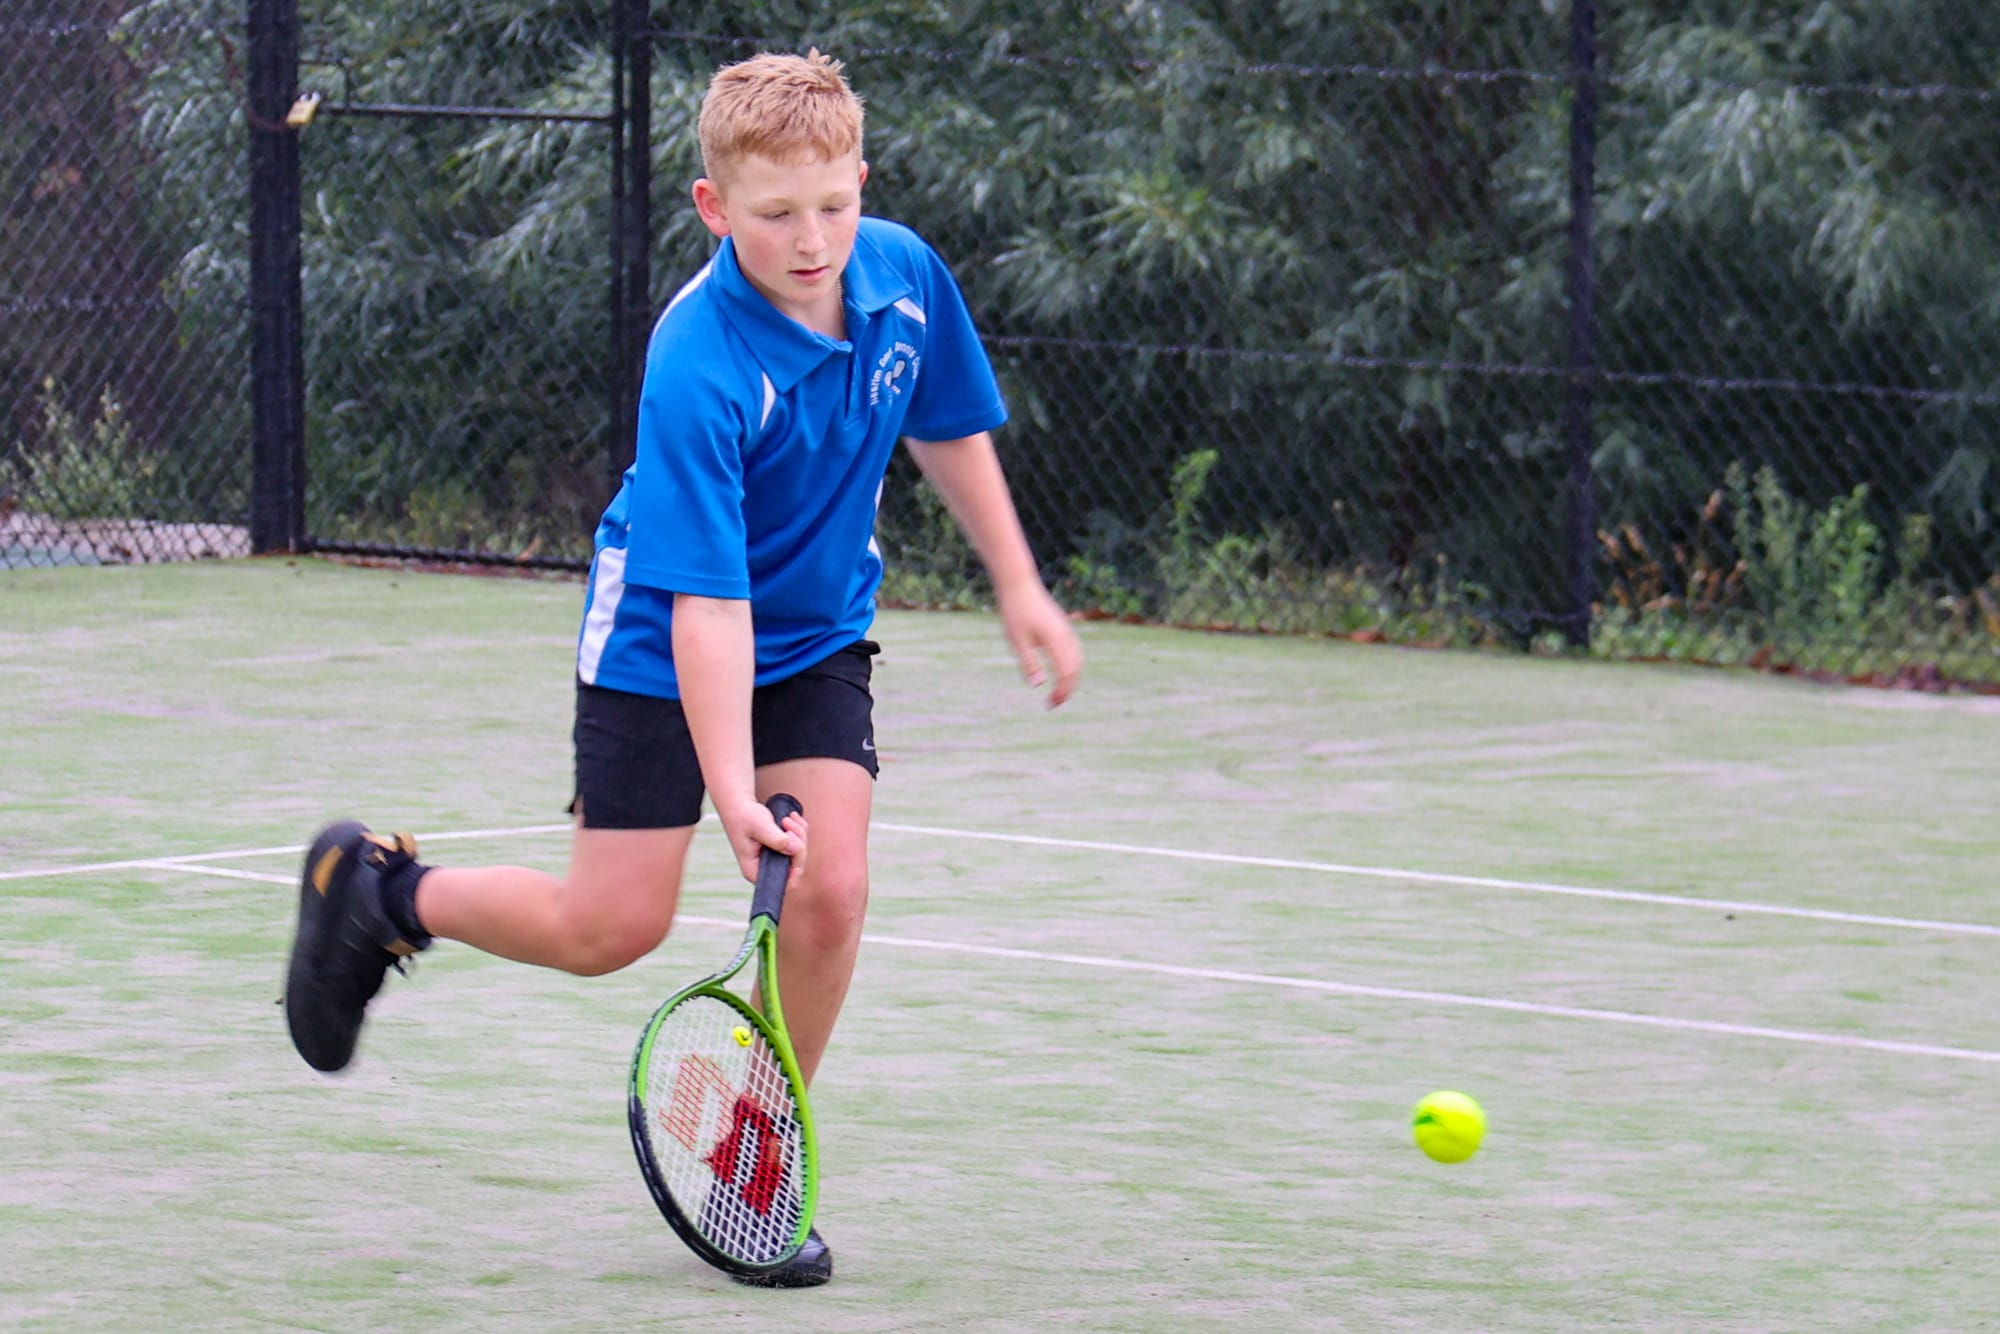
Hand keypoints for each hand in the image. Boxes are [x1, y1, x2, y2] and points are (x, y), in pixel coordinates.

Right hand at [714, 794, 807, 885]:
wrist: (738, 804)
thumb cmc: (744, 816)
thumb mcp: (759, 826)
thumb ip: (777, 839)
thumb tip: (795, 849)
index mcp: (754, 870)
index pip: (782, 884)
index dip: (795, 871)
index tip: (797, 849)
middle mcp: (765, 868)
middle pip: (795, 867)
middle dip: (798, 843)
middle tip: (788, 823)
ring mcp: (773, 859)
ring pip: (799, 854)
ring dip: (799, 833)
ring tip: (787, 818)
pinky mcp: (779, 849)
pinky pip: (798, 844)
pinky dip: (799, 829)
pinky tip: (792, 817)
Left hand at [996, 582, 1083, 707]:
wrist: (1019, 584)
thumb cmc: (1015, 612)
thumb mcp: (1017, 641)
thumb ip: (1029, 663)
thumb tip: (1039, 685)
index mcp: (1055, 641)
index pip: (1066, 674)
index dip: (1061, 692)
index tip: (1049, 704)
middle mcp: (1065, 636)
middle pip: (1075, 669)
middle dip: (1067, 689)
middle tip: (1053, 704)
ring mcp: (1066, 630)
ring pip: (1078, 660)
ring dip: (1071, 679)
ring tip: (1059, 692)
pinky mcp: (1063, 626)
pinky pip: (1075, 651)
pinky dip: (1072, 666)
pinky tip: (1062, 672)